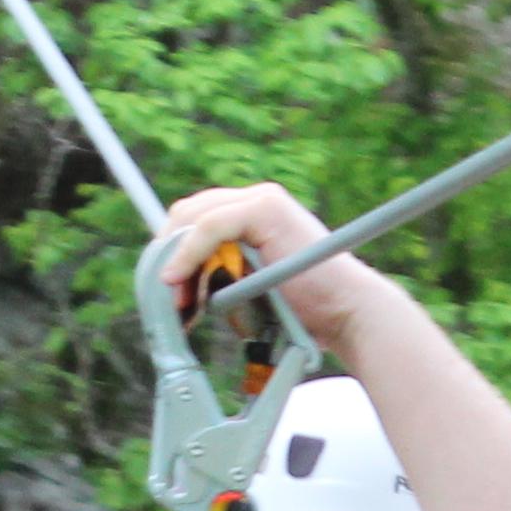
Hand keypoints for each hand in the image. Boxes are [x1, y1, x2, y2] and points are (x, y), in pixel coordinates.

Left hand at [159, 181, 395, 350]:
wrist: (346, 312)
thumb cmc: (305, 309)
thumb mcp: (249, 288)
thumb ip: (220, 276)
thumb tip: (178, 286)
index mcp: (254, 214)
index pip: (195, 219)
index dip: (173, 251)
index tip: (167, 290)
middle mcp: (257, 198)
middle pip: (188, 213)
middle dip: (168, 254)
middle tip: (165, 297)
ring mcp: (262, 199)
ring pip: (193, 217)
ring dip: (175, 258)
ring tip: (174, 299)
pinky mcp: (264, 209)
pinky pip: (208, 226)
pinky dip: (187, 254)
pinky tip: (176, 280)